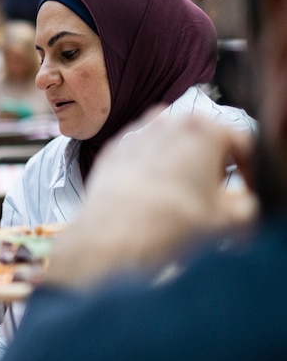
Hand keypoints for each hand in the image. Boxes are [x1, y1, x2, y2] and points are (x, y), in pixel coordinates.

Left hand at [45, 110, 257, 289]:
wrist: (109, 238)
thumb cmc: (167, 225)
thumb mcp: (227, 221)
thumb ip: (248, 207)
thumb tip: (242, 207)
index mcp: (204, 129)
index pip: (243, 145)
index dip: (251, 174)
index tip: (246, 195)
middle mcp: (169, 121)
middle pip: (205, 143)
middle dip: (213, 169)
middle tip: (213, 200)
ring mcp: (136, 134)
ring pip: (172, 148)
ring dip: (182, 168)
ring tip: (180, 200)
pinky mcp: (113, 150)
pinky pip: (143, 157)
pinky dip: (151, 172)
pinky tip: (150, 198)